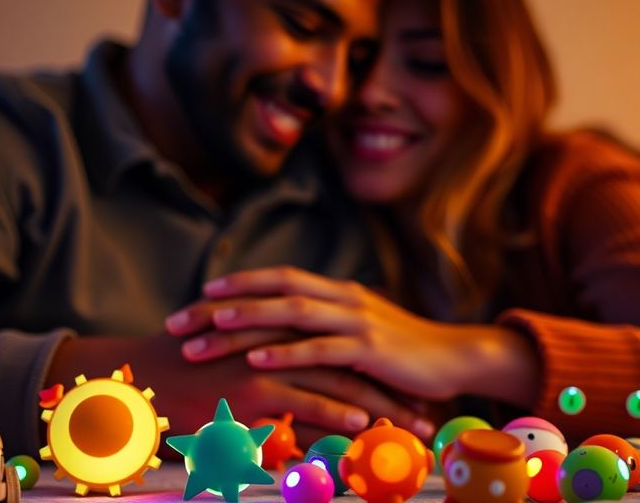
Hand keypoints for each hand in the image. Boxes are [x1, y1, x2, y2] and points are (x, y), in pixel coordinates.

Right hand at [45, 333, 433, 455]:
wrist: (140, 377)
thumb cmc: (186, 377)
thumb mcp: (234, 365)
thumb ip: (270, 374)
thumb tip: (298, 406)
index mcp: (283, 335)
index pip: (344, 353)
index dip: (380, 376)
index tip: (411, 396)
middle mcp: (283, 343)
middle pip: (353, 368)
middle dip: (393, 394)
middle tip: (426, 416)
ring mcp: (268, 364)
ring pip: (338, 385)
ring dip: (379, 408)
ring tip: (411, 429)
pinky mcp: (252, 389)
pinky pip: (302, 403)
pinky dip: (334, 414)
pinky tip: (362, 428)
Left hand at [165, 266, 538, 407]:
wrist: (457, 357)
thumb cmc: (405, 352)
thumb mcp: (364, 330)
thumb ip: (330, 326)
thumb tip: (295, 331)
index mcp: (340, 292)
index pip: (280, 278)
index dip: (240, 283)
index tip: (200, 292)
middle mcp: (344, 298)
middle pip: (275, 291)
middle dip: (224, 304)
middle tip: (182, 321)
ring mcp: (358, 321)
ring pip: (291, 315)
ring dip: (246, 322)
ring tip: (208, 330)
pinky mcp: (370, 349)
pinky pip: (320, 350)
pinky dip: (285, 354)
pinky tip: (255, 361)